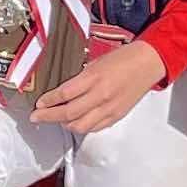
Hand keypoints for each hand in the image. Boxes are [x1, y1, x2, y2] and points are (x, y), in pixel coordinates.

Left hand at [33, 35, 166, 134]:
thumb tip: (62, 92)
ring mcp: (109, 108)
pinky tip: (76, 122)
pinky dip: (82, 127)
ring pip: (80, 126)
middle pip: (68, 113)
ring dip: (64, 124)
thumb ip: (80, 78)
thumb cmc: (125, 58)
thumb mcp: (97, 62)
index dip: (48, 101)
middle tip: (37, 117)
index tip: (38, 105)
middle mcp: (101, 96)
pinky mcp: (116, 116)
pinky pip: (94, 128)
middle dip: (48, 117)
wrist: (149, 63)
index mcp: (94, 78)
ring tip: (56, 119)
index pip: (64, 94)